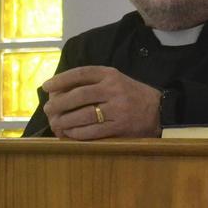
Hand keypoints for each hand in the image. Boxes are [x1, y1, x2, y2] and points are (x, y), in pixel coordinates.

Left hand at [41, 66, 161, 139]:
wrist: (161, 110)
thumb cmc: (131, 95)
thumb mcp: (115, 80)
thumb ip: (92, 82)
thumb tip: (59, 91)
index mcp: (110, 74)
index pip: (80, 74)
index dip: (60, 80)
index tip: (46, 87)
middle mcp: (113, 89)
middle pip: (79, 95)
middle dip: (59, 103)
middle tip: (47, 109)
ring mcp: (118, 109)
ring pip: (84, 115)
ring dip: (65, 121)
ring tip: (55, 123)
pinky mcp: (121, 127)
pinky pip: (93, 131)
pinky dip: (77, 133)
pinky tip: (69, 133)